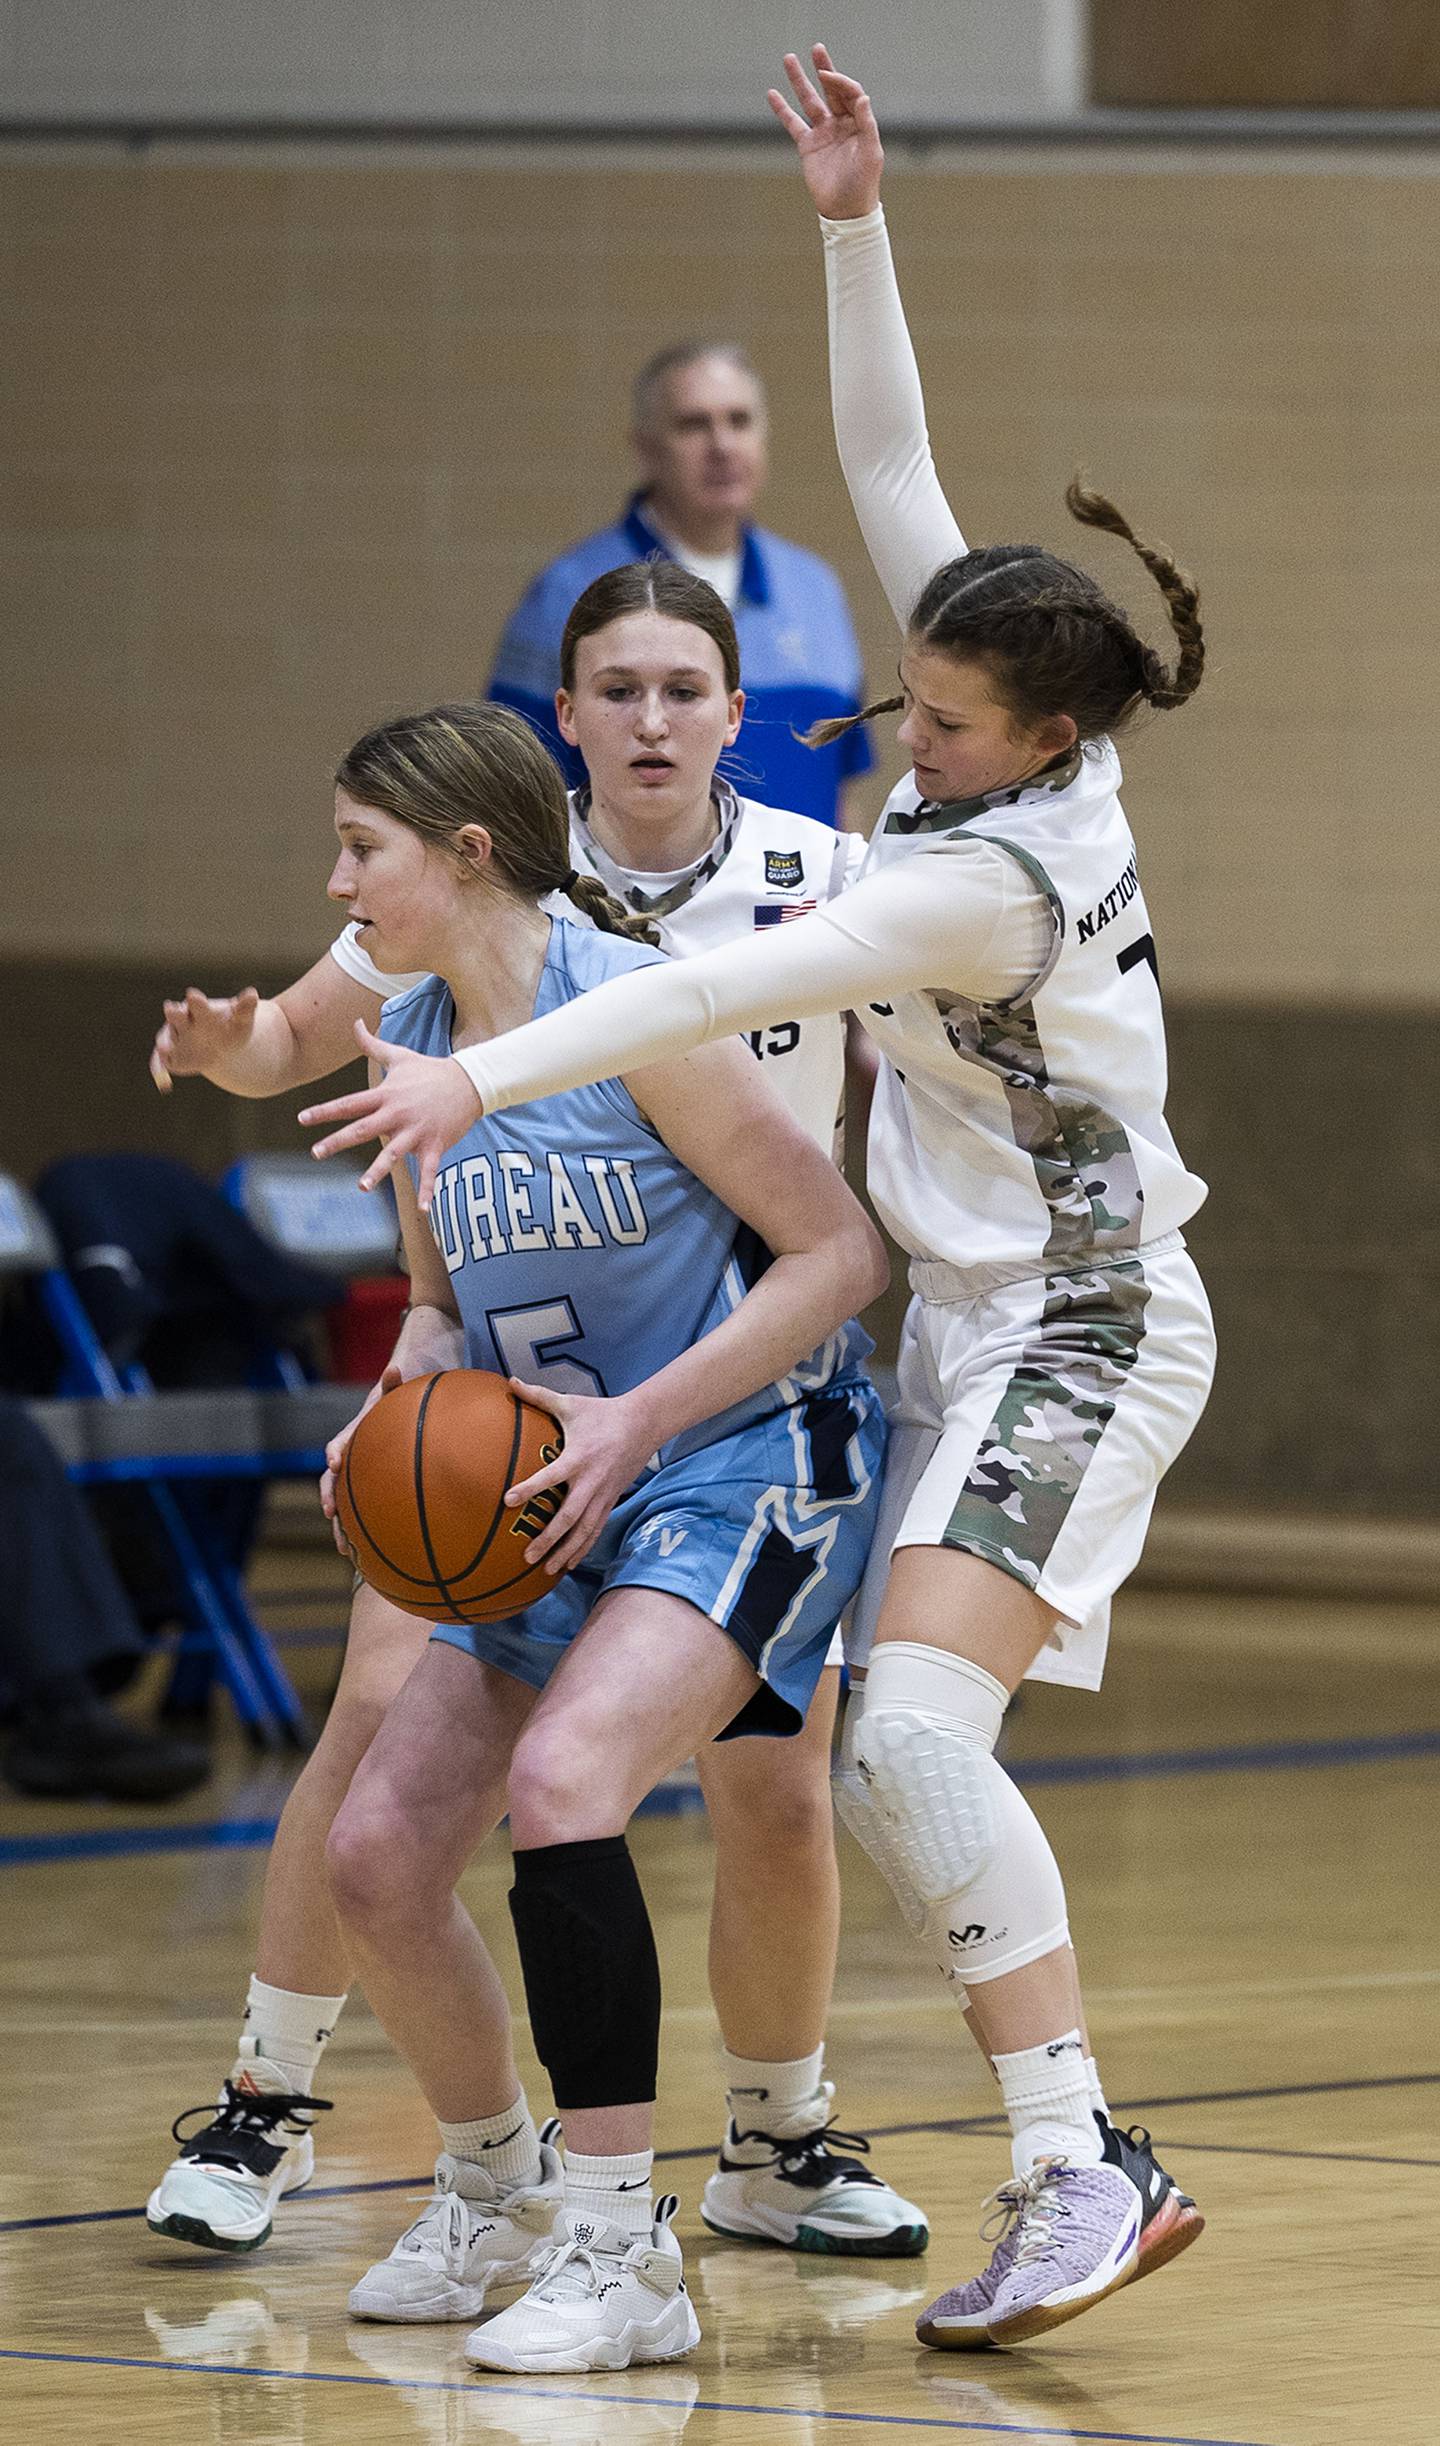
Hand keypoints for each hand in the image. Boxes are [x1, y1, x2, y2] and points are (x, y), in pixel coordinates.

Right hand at [150, 985, 259, 1091]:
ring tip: (166, 1049)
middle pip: (175, 1016)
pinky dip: (159, 1070)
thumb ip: (245, 1009)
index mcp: (199, 1008)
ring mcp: (173, 1037)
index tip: (193, 995)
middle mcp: (181, 1019)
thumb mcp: (240, 1021)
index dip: (196, 1000)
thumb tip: (253, 993)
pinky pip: (160, 1062)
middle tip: (171, 1009)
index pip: (197, 1003)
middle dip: (174, 1014)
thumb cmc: (230, 1029)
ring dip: (165, 1043)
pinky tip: (164, 1085)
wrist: (220, 1048)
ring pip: (165, 1039)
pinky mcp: (169, 1056)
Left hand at [300, 1019, 481, 1210]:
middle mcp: (397, 1114)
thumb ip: (372, 1044)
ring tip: (361, 1187)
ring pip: (393, 1154)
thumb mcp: (399, 1055)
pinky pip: (431, 1171)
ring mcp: (417, 1131)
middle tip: (316, 1153)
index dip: (325, 1111)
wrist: (469, 1081)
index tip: (302, 1119)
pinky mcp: (436, 1145)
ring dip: (378, 1171)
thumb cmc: (430, 1069)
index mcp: (385, 1095)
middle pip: (363, 1128)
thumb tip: (355, 1023)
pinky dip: (428, 1191)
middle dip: (339, 1141)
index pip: (349, 1103)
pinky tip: (425, 1210)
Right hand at [320, 1360, 405, 1553]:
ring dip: (341, 1526)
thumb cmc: (390, 1409)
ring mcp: (353, 1481)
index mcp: (351, 1437)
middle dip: (330, 1498)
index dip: (336, 1450)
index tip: (334, 1461)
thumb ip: (392, 1385)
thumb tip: (394, 1365)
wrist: (386, 1423)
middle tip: (331, 1513)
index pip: (338, 1443)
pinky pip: (360, 1517)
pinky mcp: (364, 1496)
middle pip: (331, 1482)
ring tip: (346, 1550)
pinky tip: (369, 1559)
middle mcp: (346, 1461)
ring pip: (342, 1505)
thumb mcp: (392, 1395)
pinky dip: (361, 1536)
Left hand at [503, 1378, 657, 1577]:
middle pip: (569, 1516)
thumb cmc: (602, 1413)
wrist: (644, 1423)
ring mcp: (603, 1494)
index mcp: (578, 1457)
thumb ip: (538, 1396)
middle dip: (548, 1538)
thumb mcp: (570, 1404)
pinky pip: (595, 1529)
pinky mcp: (611, 1500)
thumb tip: (510, 1381)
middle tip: (527, 1555)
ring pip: (584, 1530)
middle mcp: (591, 1481)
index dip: (530, 1488)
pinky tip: (569, 1564)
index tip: (507, 1501)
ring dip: (566, 1551)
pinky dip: (582, 1548)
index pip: (551, 1476)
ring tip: (546, 1570)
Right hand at [767, 44, 883, 220]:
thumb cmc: (863, 184)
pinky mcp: (808, 146)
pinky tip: (772, 94)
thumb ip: (867, 124)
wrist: (845, 211)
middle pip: (831, 90)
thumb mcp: (871, 154)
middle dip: (824, 69)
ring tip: (789, 59)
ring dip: (800, 81)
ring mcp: (823, 133)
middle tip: (817, 49)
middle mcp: (841, 123)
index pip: (849, 93)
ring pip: (809, 101)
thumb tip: (861, 96)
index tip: (827, 76)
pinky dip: (782, 110)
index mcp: (859, 123)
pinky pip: (793, 123)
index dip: (840, 82)